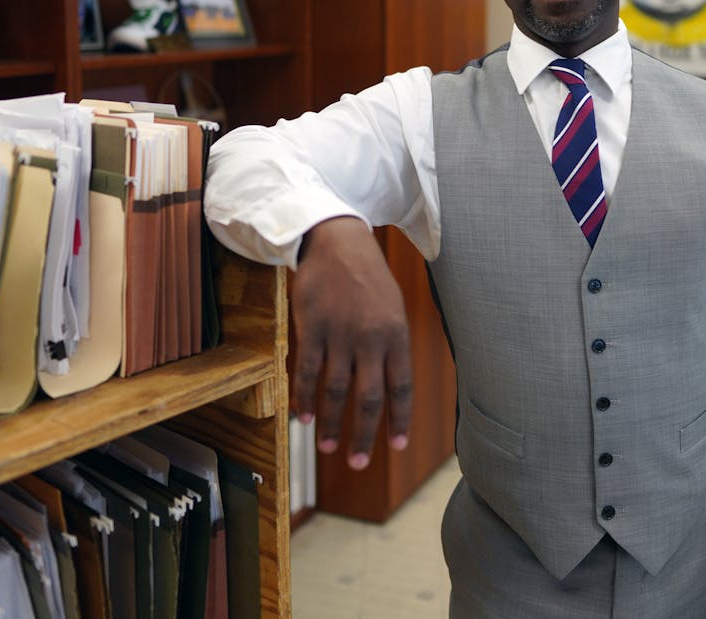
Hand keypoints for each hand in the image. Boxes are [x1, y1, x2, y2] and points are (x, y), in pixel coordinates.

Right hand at [292, 216, 412, 469]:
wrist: (338, 242)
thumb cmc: (369, 279)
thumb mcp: (394, 308)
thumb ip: (392, 347)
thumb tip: (391, 389)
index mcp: (396, 335)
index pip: (401, 387)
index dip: (399, 420)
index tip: (397, 446)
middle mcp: (370, 339)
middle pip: (369, 398)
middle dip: (364, 435)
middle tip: (358, 464)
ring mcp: (339, 334)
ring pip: (336, 390)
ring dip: (332, 424)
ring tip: (330, 448)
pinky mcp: (312, 328)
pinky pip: (307, 372)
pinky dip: (305, 398)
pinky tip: (304, 419)